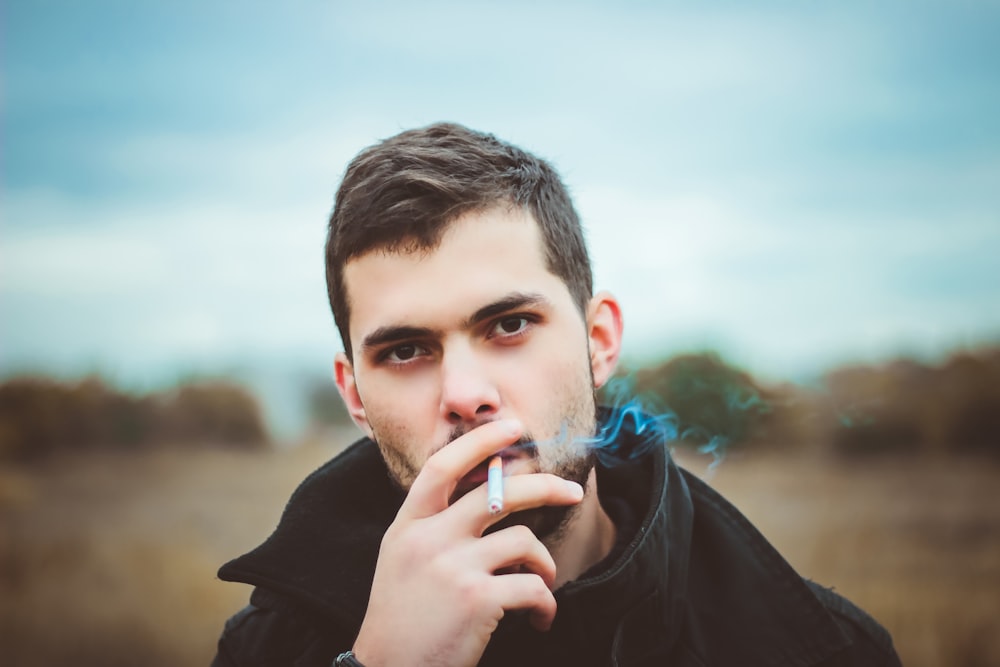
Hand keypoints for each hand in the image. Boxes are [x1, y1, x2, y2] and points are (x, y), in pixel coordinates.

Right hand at [351, 419, 584, 666]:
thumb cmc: (403, 619)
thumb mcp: (402, 559)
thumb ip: (433, 525)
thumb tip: (486, 490)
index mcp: (407, 525)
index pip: (443, 466)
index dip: (479, 441)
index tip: (510, 426)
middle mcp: (428, 538)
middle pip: (499, 492)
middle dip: (545, 487)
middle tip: (572, 491)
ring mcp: (453, 567)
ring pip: (524, 540)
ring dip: (545, 564)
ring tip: (545, 584)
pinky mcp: (477, 600)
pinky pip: (533, 586)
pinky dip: (547, 603)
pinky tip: (541, 619)